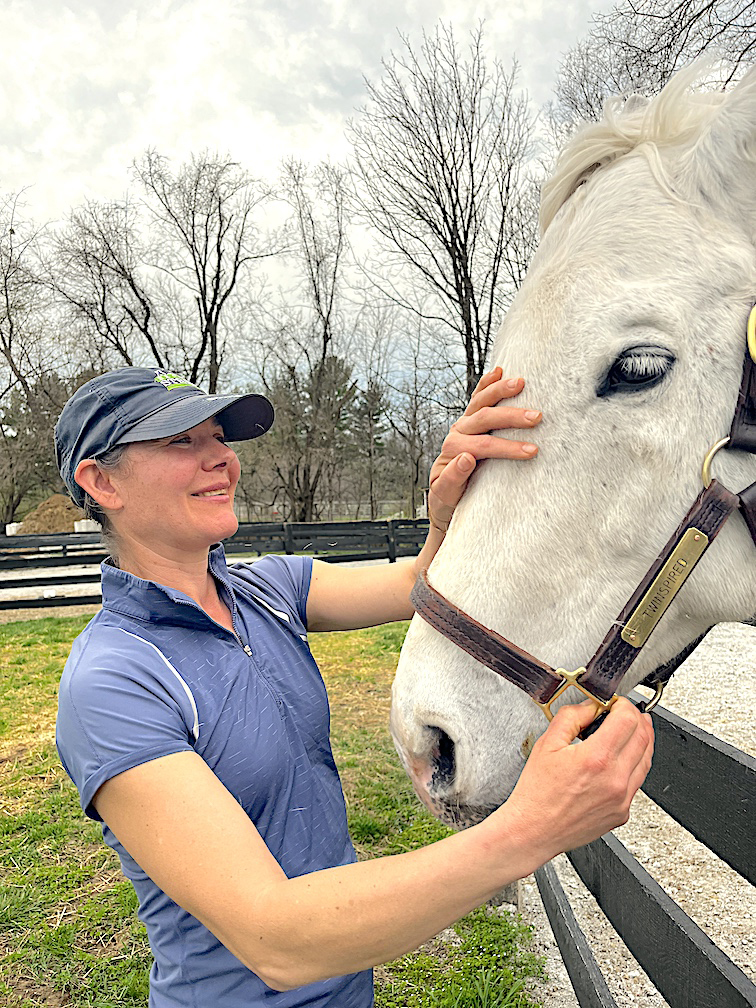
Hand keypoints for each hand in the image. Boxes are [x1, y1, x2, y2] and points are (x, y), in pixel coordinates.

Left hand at [427, 367, 541, 532]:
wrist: (443, 498)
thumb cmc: (448, 499)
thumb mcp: (446, 496)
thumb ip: (453, 478)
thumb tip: (467, 458)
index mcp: (453, 451)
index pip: (483, 445)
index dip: (507, 447)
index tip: (531, 451)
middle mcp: (457, 433)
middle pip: (484, 419)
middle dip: (511, 416)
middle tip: (537, 417)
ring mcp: (463, 425)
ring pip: (481, 403)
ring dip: (501, 391)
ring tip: (521, 382)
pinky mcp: (470, 422)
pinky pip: (477, 399)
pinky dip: (486, 384)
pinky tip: (498, 371)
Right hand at [498, 699, 653, 867]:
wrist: (534, 829)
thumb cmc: (537, 792)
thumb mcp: (547, 743)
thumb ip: (572, 717)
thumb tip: (591, 706)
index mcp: (596, 758)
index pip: (628, 720)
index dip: (624, 705)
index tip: (616, 703)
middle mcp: (615, 779)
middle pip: (643, 737)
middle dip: (637, 718)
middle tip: (626, 712)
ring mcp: (622, 798)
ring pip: (646, 760)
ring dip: (642, 740)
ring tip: (631, 730)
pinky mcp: (622, 812)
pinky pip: (638, 782)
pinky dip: (635, 764)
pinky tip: (622, 758)